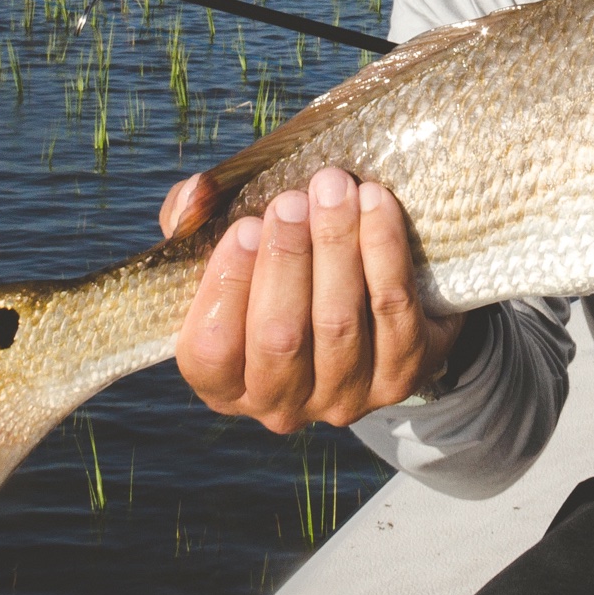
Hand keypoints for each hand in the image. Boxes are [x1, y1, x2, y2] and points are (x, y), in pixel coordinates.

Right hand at [161, 166, 465, 431]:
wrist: (367, 301)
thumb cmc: (280, 272)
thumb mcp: (229, 252)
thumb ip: (195, 223)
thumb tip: (193, 196)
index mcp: (225, 385)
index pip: (211, 351)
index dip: (226, 287)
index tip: (243, 226)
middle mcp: (280, 405)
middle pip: (279, 337)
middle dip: (285, 259)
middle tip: (292, 200)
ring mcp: (344, 397)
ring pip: (338, 323)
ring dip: (337, 246)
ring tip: (335, 189)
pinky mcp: (401, 376)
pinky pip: (393, 310)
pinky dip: (384, 251)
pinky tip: (375, 204)